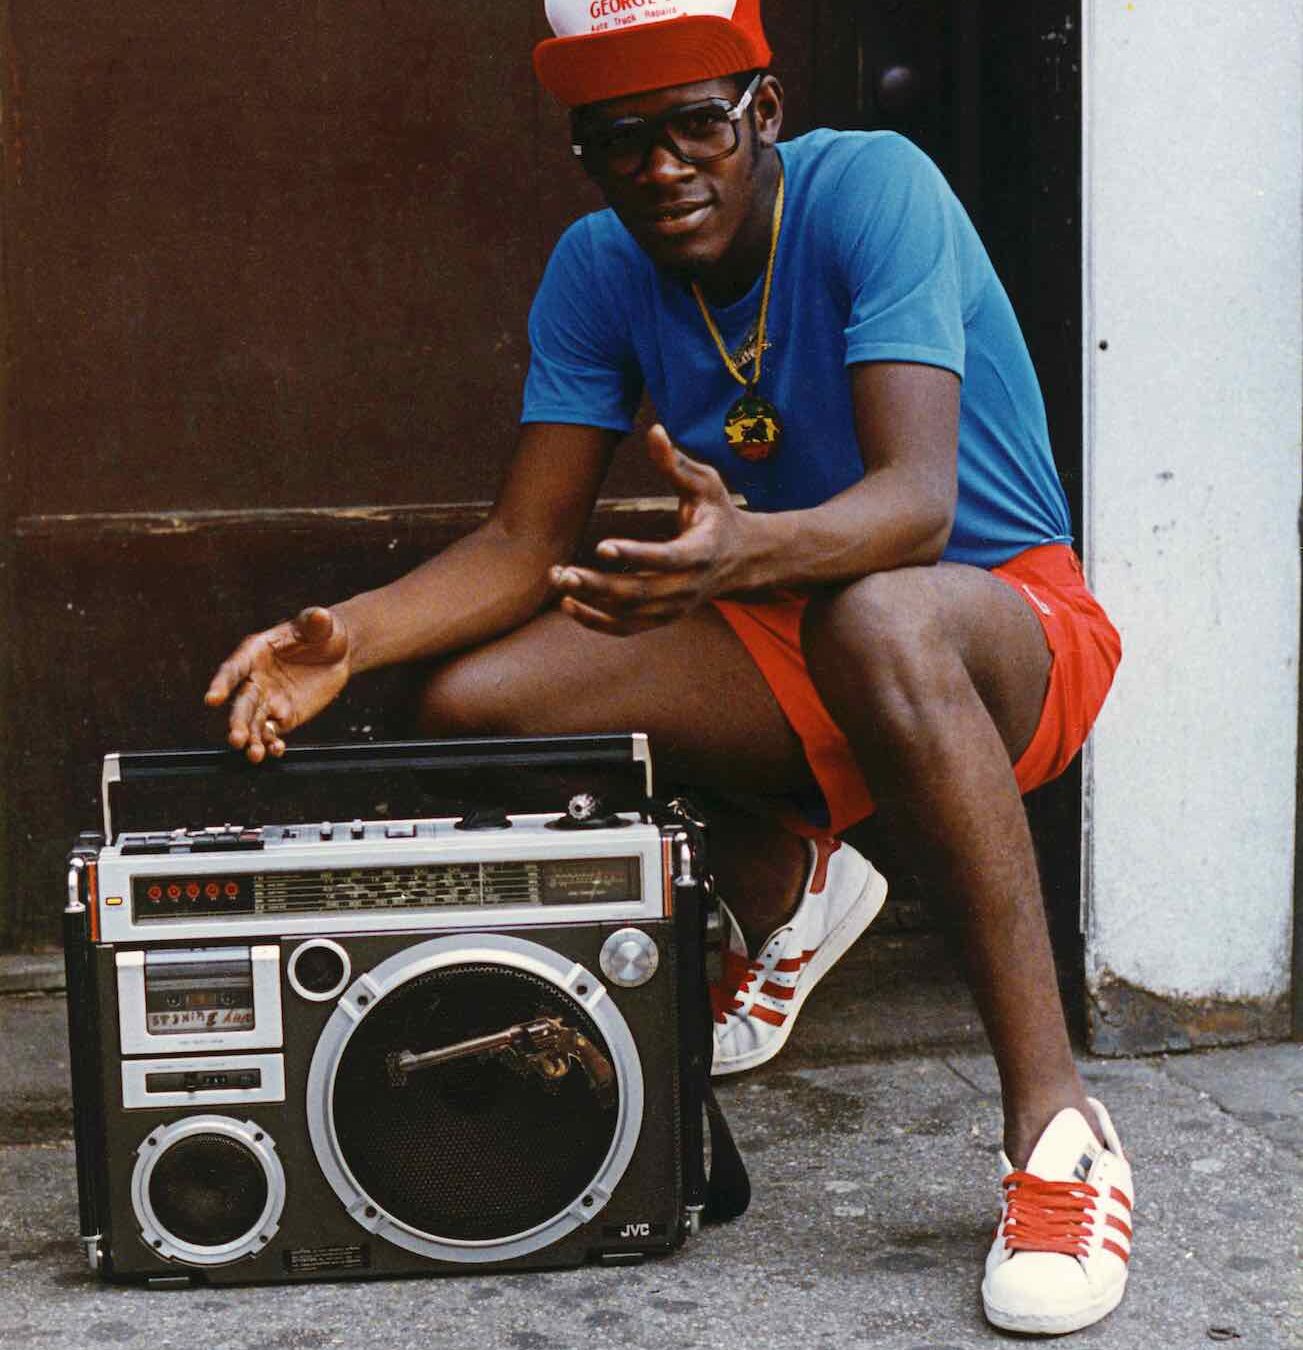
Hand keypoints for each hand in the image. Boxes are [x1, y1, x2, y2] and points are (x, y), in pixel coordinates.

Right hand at [204, 606, 351, 761]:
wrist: (337, 652)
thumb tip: (318, 616)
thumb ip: (315, 622)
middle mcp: (255, 678)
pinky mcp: (284, 716)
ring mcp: (268, 700)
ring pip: (254, 723)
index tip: (212, 699)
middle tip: (236, 739)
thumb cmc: (321, 632)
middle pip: (241, 703)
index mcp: (255, 652)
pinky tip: (275, 751)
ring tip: (255, 754)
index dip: (221, 683)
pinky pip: (273, 733)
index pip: (233, 669)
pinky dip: (272, 743)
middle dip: (237, 722)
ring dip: (252, 739)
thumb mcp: (320, 624)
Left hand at [549, 424, 749, 635]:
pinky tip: (567, 604)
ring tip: (557, 579)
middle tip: (561, 571)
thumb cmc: (718, 513)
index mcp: (701, 552)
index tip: (601, 546)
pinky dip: (596, 621)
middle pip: (639, 593)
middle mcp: (688, 587)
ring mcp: (674, 608)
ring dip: (590, 601)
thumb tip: (653, 430)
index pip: (666, 559)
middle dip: (597, 584)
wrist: (741, 560)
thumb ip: (677, 463)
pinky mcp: (662, 619)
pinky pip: (625, 628)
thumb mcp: (706, 484)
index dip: (634, 555)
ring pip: (628, 614)